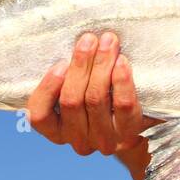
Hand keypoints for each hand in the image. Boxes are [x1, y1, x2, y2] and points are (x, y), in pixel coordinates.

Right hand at [26, 31, 161, 175]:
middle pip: (72, 100)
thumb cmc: (101, 95)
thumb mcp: (78, 90)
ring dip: (101, 65)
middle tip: (89, 39)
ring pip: (96, 99)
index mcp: (57, 131)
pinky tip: (121, 61)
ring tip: (108, 42)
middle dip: (80, 65)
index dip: (47, 88)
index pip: (40, 116)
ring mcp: (103, 140)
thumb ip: (68, 76)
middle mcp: (78, 140)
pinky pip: (123, 105)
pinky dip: (121, 80)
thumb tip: (71, 44)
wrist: (140, 120)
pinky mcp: (129, 134)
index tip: (60, 63)